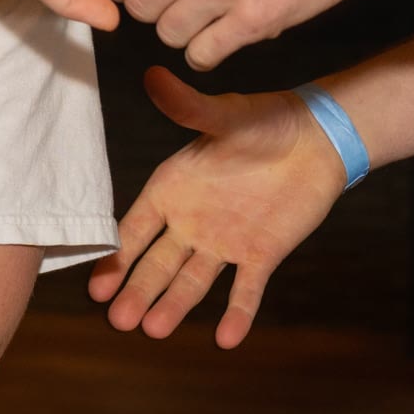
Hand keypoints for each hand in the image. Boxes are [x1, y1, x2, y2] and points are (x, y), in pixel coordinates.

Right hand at [88, 68, 347, 348]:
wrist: (316, 138)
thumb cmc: (264, 120)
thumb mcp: (223, 115)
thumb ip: (187, 107)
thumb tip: (152, 75)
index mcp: (174, 189)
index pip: (136, 229)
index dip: (117, 257)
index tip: (96, 287)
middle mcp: (192, 221)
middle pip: (158, 263)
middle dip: (137, 290)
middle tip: (118, 322)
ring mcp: (225, 241)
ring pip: (193, 281)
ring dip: (174, 306)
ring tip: (153, 330)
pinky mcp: (261, 254)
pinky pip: (246, 289)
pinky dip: (238, 313)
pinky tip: (227, 338)